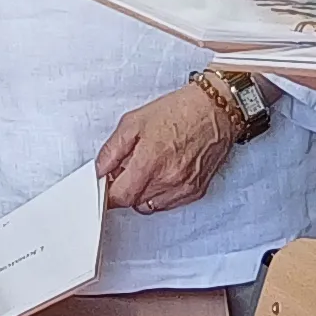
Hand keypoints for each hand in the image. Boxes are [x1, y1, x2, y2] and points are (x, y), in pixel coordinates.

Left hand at [94, 86, 237, 214]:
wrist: (215, 110)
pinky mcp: (196, 191)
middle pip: (133, 202)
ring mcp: (184, 188)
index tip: (105, 184)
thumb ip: (112, 149)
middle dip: (125, 188)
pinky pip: (168, 204)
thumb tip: (100, 169)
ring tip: (147, 168)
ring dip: (142, 193)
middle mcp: (168, 179)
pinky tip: (162, 173)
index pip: (120, 197)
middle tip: (126, 169)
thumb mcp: (134, 121)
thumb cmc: (179, 111)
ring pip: (150, 205)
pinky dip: (160, 194)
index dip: (108, 192)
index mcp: (150, 162)